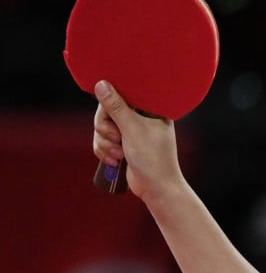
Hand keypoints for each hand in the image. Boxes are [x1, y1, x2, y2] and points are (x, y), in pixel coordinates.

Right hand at [92, 80, 183, 199]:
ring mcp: (131, 131)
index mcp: (151, 109)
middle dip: (106, 129)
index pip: (122, 94)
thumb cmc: (153, 158)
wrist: (157, 189)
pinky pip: (102, 141)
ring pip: (101, 127)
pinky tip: (116, 161)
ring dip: (105, 143)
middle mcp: (142, 117)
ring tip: (119, 154)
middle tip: (117, 139)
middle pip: (106, 111)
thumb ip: (116, 107)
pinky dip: (104, 151)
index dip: (110, 106)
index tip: (113, 120)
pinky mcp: (123, 144)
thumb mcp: (133, 129)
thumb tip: (101, 83)